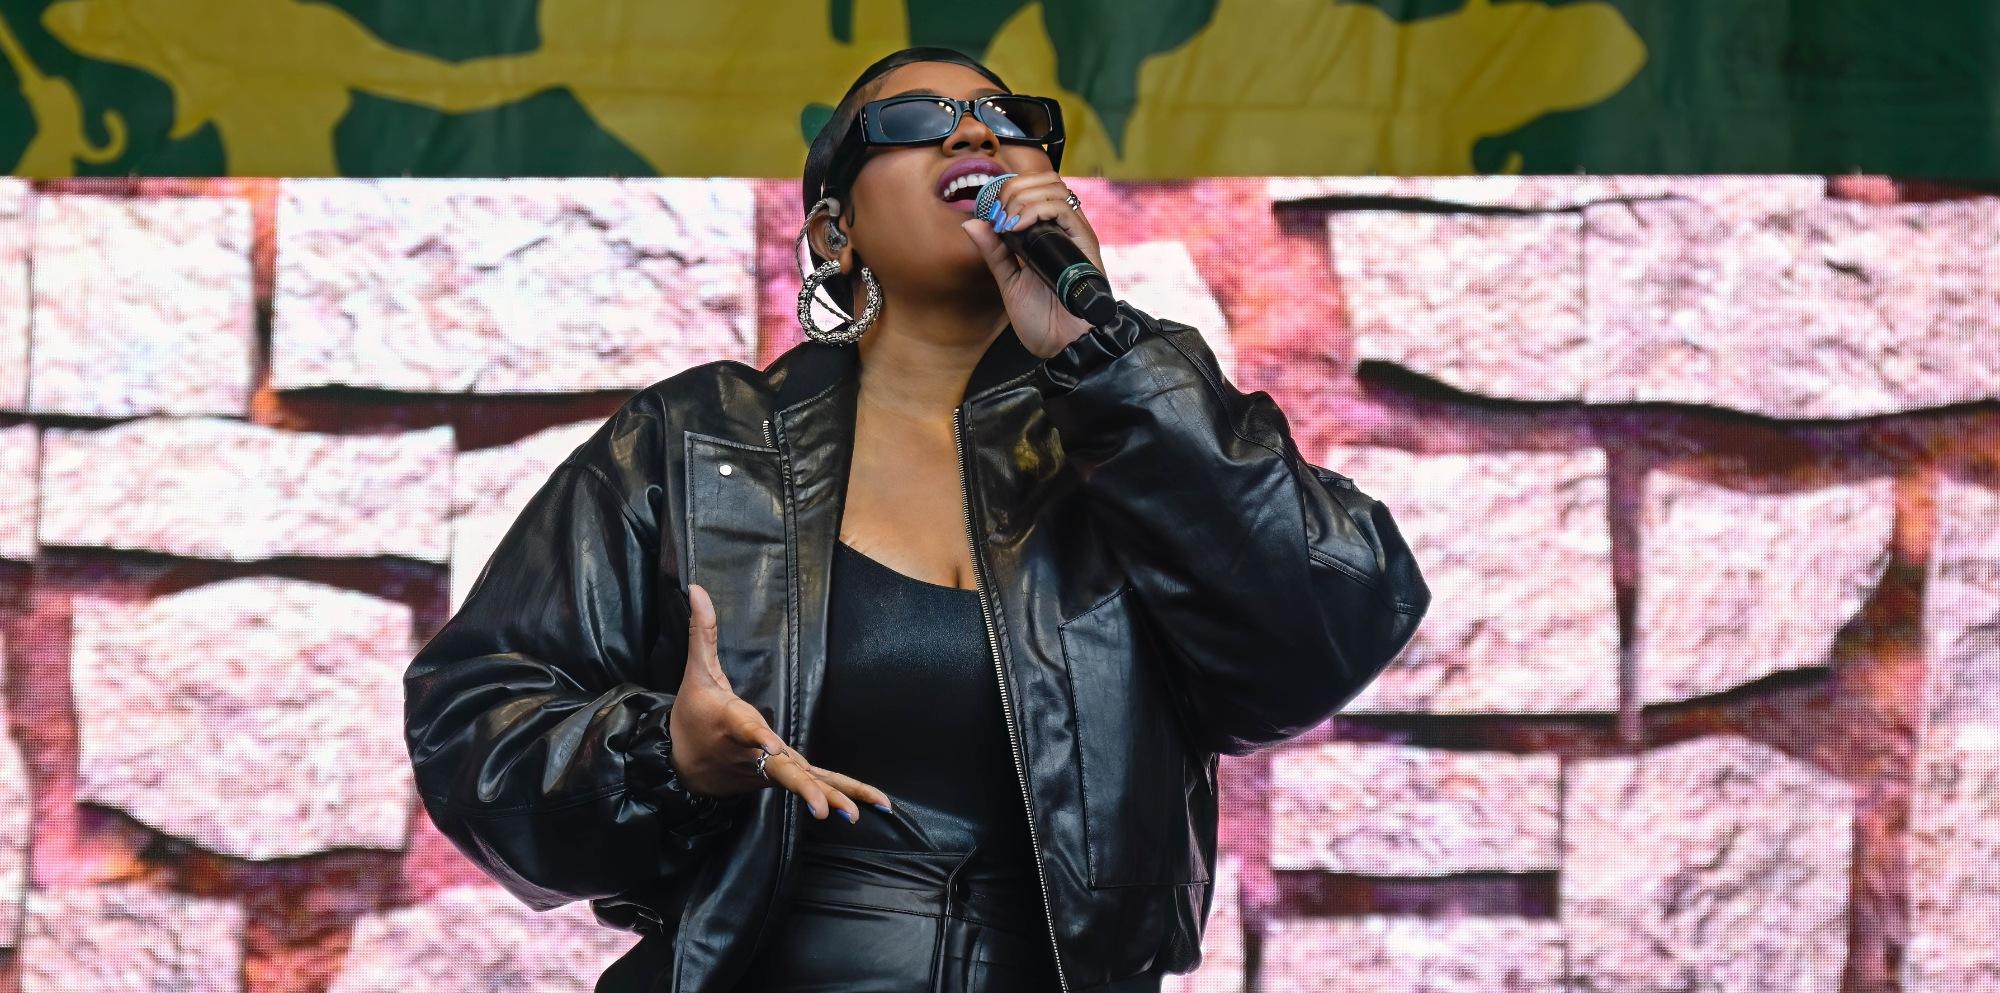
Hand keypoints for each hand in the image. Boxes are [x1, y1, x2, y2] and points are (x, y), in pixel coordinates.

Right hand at [668, 583, 891, 822]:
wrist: (681, 767)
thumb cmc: (692, 716)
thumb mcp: (696, 672)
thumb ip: (703, 631)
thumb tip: (696, 588)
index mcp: (732, 723)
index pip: (746, 729)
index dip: (759, 737)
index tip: (770, 745)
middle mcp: (753, 753)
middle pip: (780, 770)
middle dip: (803, 788)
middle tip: (825, 809)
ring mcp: (767, 770)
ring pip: (802, 783)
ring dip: (831, 797)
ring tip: (856, 814)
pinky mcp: (778, 778)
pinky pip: (812, 785)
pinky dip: (839, 794)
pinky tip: (868, 807)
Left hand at [960, 171, 1107, 359]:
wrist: (1063, 346)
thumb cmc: (1043, 320)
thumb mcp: (1008, 280)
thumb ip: (994, 251)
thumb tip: (972, 223)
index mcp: (1047, 234)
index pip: (1034, 188)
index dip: (1009, 189)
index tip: (990, 212)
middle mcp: (1064, 229)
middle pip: (1045, 180)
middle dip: (1014, 188)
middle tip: (998, 215)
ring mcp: (1075, 234)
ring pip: (1054, 187)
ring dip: (1022, 197)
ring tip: (1008, 223)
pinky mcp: (1084, 243)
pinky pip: (1063, 208)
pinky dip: (1035, 210)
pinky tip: (1017, 228)